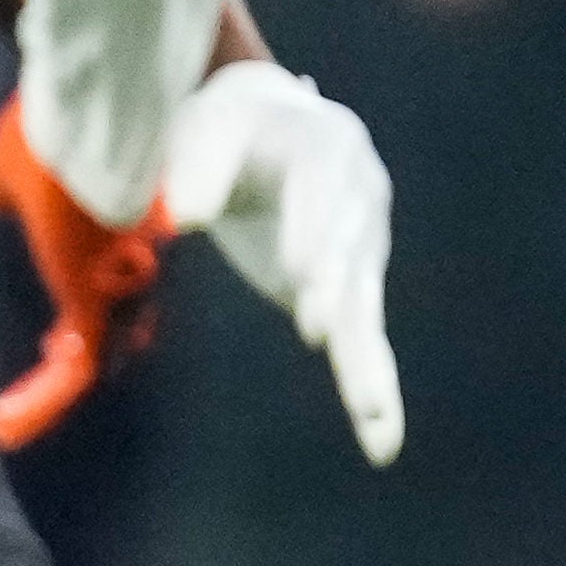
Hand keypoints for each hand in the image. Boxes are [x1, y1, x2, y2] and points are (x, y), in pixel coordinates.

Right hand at [0, 98, 174, 451]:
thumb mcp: (18, 169)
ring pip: (93, 356)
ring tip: (4, 422)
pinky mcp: (93, 303)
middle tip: (41, 372)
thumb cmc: (54, 133)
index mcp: (106, 225)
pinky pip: (76, 370)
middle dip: (80, 350)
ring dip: (47, 396)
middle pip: (114, 323)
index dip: (88, 305)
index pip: (105, 280)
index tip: (52, 339)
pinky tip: (3, 426)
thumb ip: (9, 191)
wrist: (78, 123)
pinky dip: (40, 403)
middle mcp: (120, 260)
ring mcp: (109, 284)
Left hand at [163, 58, 405, 465]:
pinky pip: (362, 341)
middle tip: (317, 324)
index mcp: (328, 147)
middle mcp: (359, 198)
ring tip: (370, 414)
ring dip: (363, 361)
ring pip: (361, 308)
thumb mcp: (207, 127)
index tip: (301, 273)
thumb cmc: (227, 123)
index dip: (312, 232)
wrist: (265, 124)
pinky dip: (369, 387)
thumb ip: (199, 168)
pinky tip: (380, 442)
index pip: (321, 192)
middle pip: (347, 250)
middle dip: (333, 290)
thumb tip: (184, 221)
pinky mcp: (349, 290)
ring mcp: (360, 248)